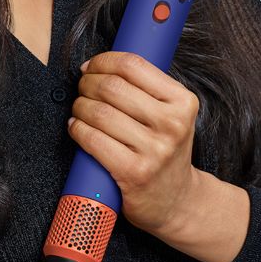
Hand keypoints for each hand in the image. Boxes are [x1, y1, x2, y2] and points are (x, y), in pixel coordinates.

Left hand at [67, 50, 202, 236]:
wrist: (177, 200)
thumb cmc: (165, 150)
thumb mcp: (172, 114)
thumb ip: (148, 88)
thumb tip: (100, 64)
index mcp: (184, 102)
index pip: (134, 65)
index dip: (104, 61)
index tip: (92, 67)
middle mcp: (172, 124)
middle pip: (112, 87)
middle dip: (87, 83)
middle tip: (82, 89)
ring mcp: (154, 150)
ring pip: (99, 112)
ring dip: (79, 106)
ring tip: (79, 109)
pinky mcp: (134, 173)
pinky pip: (93, 139)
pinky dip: (77, 129)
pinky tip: (77, 127)